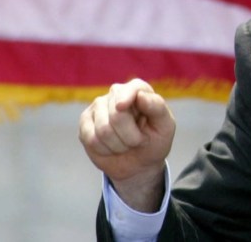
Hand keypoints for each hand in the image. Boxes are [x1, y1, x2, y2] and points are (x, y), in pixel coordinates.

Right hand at [79, 78, 175, 211]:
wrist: (139, 163)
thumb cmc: (155, 140)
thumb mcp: (165, 126)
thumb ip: (157, 107)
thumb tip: (140, 95)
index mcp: (139, 89)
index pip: (132, 88)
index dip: (126, 98)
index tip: (122, 107)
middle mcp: (116, 93)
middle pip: (117, 114)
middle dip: (131, 136)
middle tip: (139, 140)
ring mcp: (98, 106)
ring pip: (103, 129)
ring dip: (119, 145)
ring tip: (126, 144)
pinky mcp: (85, 123)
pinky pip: (91, 139)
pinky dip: (106, 150)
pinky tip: (112, 147)